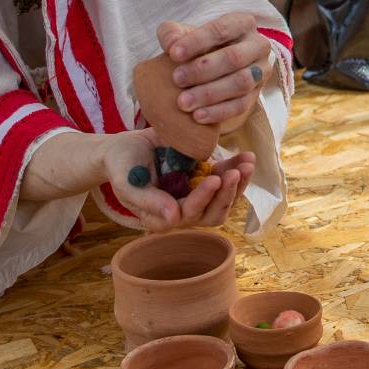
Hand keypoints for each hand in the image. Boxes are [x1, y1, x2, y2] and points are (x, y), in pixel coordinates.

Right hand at [101, 130, 256, 229]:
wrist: (126, 149)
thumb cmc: (121, 165)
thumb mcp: (127, 181)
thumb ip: (148, 201)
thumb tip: (174, 219)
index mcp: (162, 218)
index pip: (188, 213)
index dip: (204, 197)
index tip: (215, 177)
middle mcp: (182, 212)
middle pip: (212, 213)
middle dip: (227, 193)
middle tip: (236, 171)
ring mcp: (195, 197)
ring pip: (224, 201)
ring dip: (238, 184)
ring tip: (247, 162)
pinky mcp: (204, 182)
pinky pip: (225, 182)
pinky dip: (237, 170)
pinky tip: (246, 157)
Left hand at [159, 14, 273, 129]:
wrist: (212, 69)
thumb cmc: (196, 47)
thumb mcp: (182, 34)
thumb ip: (171, 34)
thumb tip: (171, 45)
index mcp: (242, 23)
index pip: (221, 30)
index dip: (196, 42)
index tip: (172, 54)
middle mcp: (258, 45)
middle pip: (234, 57)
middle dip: (203, 70)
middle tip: (177, 79)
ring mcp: (261, 71)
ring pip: (241, 82)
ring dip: (210, 93)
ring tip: (183, 102)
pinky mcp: (257, 94)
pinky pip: (242, 105)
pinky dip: (219, 112)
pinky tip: (197, 116)